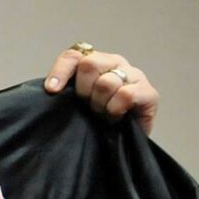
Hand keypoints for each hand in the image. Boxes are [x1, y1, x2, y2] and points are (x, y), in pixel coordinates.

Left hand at [43, 45, 158, 134]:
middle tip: (87, 106)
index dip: (60, 71)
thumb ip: (65, 90)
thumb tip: (50, 89)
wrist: (122, 143)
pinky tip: (115, 117)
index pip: (73, 55)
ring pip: (106, 82)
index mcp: (95, 61)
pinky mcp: (149, 92)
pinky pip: (126, 95)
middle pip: (89, 64)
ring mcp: (134, 75)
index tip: (52, 90)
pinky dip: (115, 109)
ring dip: (100, 104)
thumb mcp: (75, 103)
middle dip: (83, 90)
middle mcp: (115, 63)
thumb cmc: (96, 120)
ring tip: (103, 114)